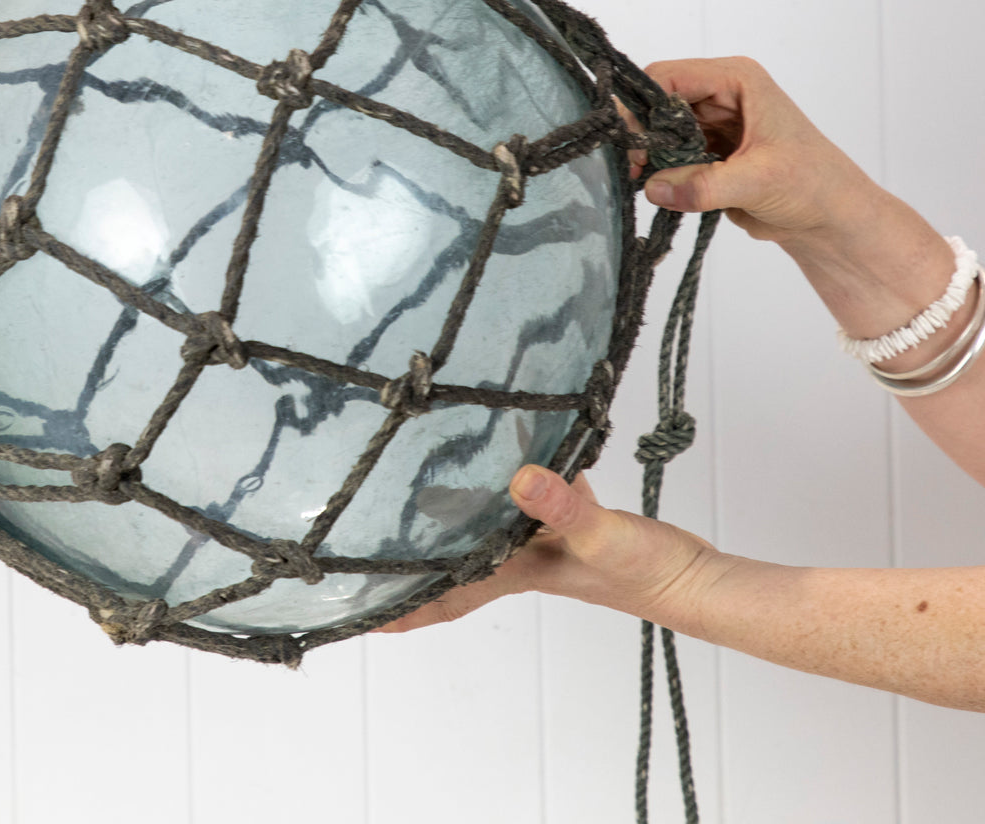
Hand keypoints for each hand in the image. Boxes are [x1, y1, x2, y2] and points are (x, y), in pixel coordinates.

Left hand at [376, 466, 722, 632]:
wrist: (693, 578)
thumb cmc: (645, 571)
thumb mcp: (600, 535)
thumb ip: (561, 508)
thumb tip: (520, 477)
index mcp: (516, 569)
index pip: (447, 592)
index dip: (403, 603)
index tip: (358, 608)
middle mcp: (522, 556)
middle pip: (457, 557)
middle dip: (416, 552)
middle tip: (369, 532)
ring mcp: (545, 539)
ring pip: (489, 522)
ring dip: (463, 506)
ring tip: (424, 476)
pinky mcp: (570, 518)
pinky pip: (531, 495)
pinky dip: (519, 473)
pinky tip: (519, 442)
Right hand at [640, 56, 881, 247]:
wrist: (832, 221)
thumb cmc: (813, 186)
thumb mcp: (758, 181)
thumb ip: (703, 185)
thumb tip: (652, 188)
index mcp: (736, 80)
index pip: (668, 76)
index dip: (644, 106)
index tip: (636, 145)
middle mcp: (721, 94)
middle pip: (657, 100)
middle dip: (643, 133)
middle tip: (637, 168)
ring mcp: (712, 123)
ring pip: (659, 128)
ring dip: (650, 154)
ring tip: (645, 180)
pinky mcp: (707, 151)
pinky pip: (668, 153)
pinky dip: (659, 170)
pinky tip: (659, 188)